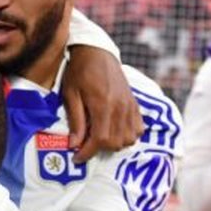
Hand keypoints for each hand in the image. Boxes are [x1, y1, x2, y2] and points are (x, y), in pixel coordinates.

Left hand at [63, 46, 144, 163]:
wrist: (97, 52)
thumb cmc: (79, 72)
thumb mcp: (71, 95)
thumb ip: (76, 121)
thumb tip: (74, 144)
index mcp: (103, 105)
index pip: (100, 139)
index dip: (88, 153)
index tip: (77, 157)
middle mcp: (121, 107)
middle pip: (116, 142)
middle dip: (99, 149)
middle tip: (85, 144)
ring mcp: (130, 105)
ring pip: (130, 138)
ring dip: (114, 143)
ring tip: (99, 137)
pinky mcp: (135, 103)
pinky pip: (139, 128)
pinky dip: (128, 135)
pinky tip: (114, 130)